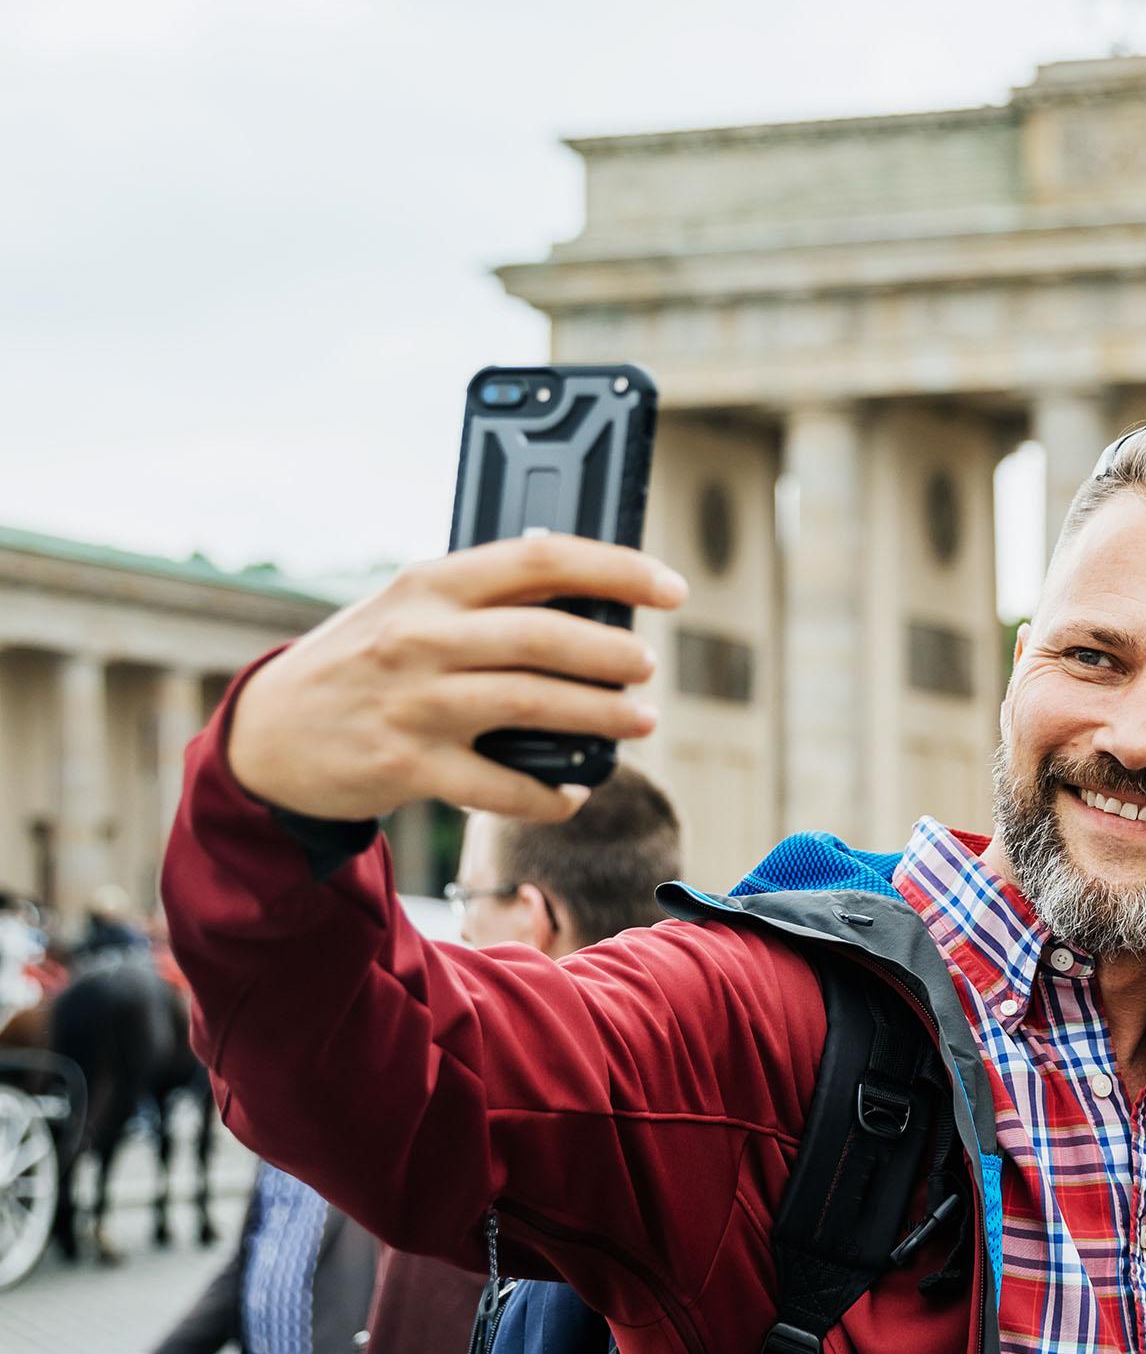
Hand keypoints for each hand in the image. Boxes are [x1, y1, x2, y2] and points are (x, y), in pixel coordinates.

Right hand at [227, 535, 684, 822]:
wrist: (267, 736)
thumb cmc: (362, 663)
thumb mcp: (409, 611)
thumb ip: (484, 602)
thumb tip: (591, 605)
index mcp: (431, 583)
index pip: (541, 558)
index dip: (617, 569)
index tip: (670, 587)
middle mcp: (422, 636)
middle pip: (544, 636)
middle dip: (613, 654)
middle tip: (647, 668)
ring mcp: (414, 702)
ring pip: (533, 705)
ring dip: (600, 717)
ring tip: (638, 721)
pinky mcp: (408, 766)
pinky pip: (502, 786)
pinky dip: (549, 795)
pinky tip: (573, 793)